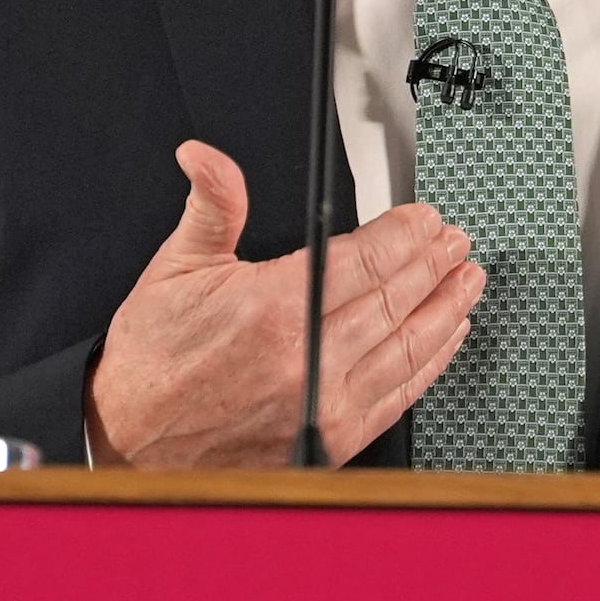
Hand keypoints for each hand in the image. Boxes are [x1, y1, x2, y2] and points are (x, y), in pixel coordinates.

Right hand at [84, 140, 483, 465]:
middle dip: (434, 264)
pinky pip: (397, 396)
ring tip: (467, 281)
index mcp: (273, 309)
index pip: (365, 260)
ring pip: (406, 347)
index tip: (425, 219)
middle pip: (394, 299)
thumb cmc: (153, 361)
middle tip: (455, 241)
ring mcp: (324, 404)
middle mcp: (306, 359)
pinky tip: (446, 339)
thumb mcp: (174, 268)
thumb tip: (207, 157)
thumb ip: (211, 206)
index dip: (404, 234)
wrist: (133, 443)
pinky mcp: (330, 439)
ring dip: (445, 309)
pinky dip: (429, 364)